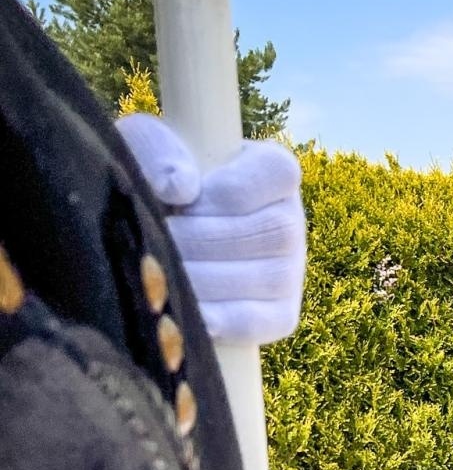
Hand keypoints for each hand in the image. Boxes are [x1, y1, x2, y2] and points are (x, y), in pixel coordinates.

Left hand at [116, 113, 306, 344]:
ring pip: (267, 277)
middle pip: (271, 231)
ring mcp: (290, 272)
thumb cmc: (152, 181)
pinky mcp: (279, 315)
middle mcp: (291, 221)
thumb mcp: (145, 148)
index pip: (278, 174)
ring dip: (204, 278)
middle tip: (157, 241)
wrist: (152, 236)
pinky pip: (261, 321)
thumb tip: (179, 188)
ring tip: (160, 272)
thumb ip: (156, 150)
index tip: (179, 196)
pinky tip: (186, 313)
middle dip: (202, 240)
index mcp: (274, 172)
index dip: (228, 189)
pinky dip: (222, 319)